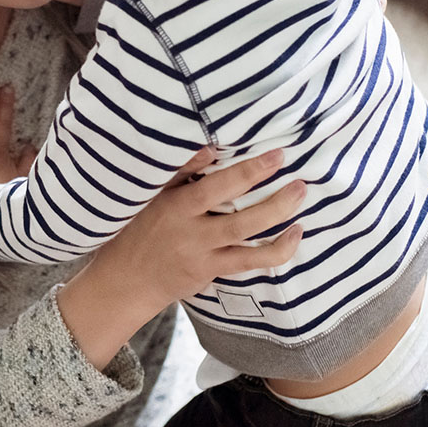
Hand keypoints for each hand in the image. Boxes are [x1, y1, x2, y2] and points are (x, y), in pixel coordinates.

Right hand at [56, 149, 304, 367]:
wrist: (127, 280)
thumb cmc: (142, 227)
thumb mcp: (154, 195)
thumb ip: (182, 171)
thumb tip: (211, 146)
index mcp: (178, 206)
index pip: (218, 186)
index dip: (250, 171)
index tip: (277, 155)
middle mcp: (193, 232)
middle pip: (240, 217)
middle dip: (274, 200)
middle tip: (300, 181)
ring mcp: (204, 255)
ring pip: (248, 241)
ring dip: (278, 221)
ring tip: (301, 200)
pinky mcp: (212, 272)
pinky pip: (250, 262)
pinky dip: (276, 251)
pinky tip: (295, 235)